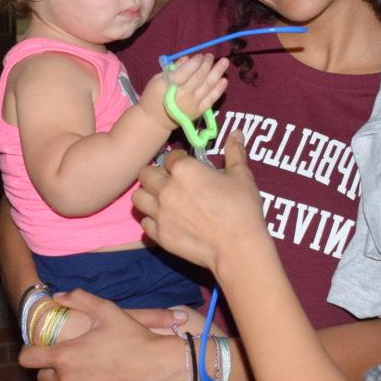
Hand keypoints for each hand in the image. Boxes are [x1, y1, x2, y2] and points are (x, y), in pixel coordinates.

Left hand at [19, 289, 187, 380]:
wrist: (161, 367)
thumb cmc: (134, 337)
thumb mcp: (108, 311)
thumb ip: (80, 299)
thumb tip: (59, 296)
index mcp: (65, 357)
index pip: (27, 359)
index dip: (31, 350)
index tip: (41, 345)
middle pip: (41, 378)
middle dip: (49, 366)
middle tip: (66, 355)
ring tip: (81, 368)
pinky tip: (96, 380)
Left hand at [133, 133, 265, 275]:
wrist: (238, 248)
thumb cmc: (242, 209)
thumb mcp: (242, 176)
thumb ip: (235, 152)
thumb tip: (237, 132)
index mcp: (184, 170)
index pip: (170, 156)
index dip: (180, 160)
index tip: (189, 167)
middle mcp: (166, 189)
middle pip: (145, 174)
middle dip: (157, 174)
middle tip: (172, 182)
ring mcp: (159, 213)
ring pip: (138, 197)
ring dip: (148, 196)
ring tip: (164, 200)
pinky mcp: (159, 235)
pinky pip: (144, 222)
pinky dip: (153, 220)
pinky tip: (168, 221)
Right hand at [139, 53, 228, 129]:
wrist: (155, 121)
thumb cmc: (153, 97)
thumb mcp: (156, 79)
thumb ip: (173, 69)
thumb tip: (187, 58)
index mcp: (171, 85)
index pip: (187, 70)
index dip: (196, 61)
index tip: (200, 55)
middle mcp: (184, 94)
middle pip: (200, 76)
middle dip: (207, 64)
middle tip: (211, 56)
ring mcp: (193, 104)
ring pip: (208, 86)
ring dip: (217, 72)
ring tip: (224, 62)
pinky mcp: (199, 111)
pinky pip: (211, 99)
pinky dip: (219, 89)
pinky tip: (224, 80)